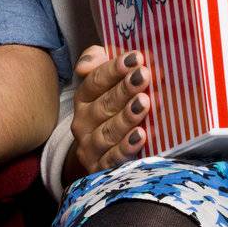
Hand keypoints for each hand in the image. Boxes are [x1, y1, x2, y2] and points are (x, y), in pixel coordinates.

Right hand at [67, 46, 151, 177]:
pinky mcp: (100, 168)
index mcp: (83, 97)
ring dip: (126, 116)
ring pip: (108, 132)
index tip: (136, 58)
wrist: (102, 151)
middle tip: (144, 76)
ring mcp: (90, 147)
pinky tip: (141, 136)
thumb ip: (96, 60)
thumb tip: (84, 65)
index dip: (115, 68)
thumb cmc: (112, 104)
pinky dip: (126, 147)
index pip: (96, 80)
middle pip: (104, 104)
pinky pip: (113, 159)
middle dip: (125, 89)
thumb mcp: (105, 78)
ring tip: (144, 103)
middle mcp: (82, 122)